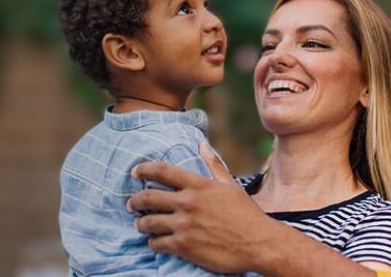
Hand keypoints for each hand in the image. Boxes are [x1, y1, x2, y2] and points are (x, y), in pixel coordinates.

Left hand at [125, 141, 279, 273]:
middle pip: (148, 197)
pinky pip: (157, 243)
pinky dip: (153, 242)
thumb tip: (202, 144)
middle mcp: (188, 203)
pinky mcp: (184, 246)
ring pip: (148, 222)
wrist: (259, 244)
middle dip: (135, 201)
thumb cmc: (247, 214)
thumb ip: (213, 165)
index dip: (144, 169)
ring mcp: (184, 225)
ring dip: (141, 223)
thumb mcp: (231, 186)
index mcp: (198, 185)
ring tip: (141, 225)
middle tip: (131, 204)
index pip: (163, 171)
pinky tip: (155, 242)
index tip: (135, 172)